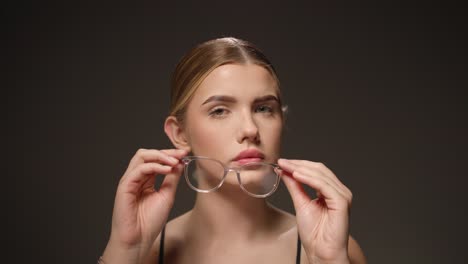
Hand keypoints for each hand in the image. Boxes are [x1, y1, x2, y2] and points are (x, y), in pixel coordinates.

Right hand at [103, 148, 187, 262]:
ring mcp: (130, 180)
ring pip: (142, 156)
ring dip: (160, 156)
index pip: (156, 159)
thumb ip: (172, 178)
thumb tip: (179, 163)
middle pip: (148, 154)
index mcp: (146, 180)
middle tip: (181, 154)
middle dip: (166, 152)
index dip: (171, 154)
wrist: (139, 239)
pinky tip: (167, 170)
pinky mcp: (125, 186)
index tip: (185, 153)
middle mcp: (136, 177)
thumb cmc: (150, 222)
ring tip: (174, 162)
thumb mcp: (167, 195)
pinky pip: (139, 169)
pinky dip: (155, 166)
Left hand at [278, 158, 352, 263]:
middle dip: (299, 164)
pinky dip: (309, 179)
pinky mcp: (342, 203)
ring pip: (321, 175)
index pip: (316, 170)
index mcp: (331, 191)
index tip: (282, 162)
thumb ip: (295, 186)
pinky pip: (324, 186)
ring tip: (286, 166)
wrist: (321, 252)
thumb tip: (285, 171)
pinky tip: (296, 175)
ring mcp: (342, 196)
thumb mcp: (300, 203)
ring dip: (301, 169)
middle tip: (282, 162)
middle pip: (319, 169)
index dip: (299, 164)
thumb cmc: (314, 234)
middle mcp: (339, 191)